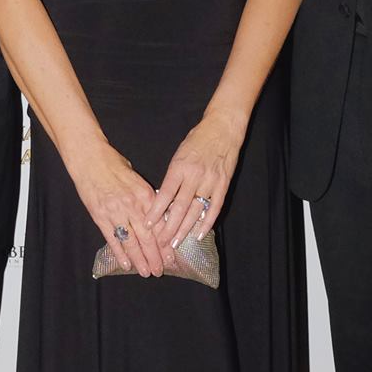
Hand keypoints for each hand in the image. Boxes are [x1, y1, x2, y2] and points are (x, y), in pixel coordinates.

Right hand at [69, 142, 162, 276]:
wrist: (89, 158)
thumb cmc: (113, 164)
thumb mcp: (136, 178)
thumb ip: (146, 197)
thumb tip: (156, 215)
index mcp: (145, 195)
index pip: (160, 225)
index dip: (166, 243)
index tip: (172, 256)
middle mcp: (133, 206)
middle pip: (148, 237)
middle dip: (156, 256)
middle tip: (161, 270)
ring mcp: (115, 212)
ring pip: (132, 242)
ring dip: (140, 259)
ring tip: (147, 272)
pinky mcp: (100, 216)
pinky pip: (112, 239)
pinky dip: (120, 253)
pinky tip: (126, 264)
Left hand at [151, 110, 245, 252]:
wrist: (222, 128)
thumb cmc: (197, 140)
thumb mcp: (178, 155)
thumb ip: (172, 177)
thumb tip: (163, 199)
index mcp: (179, 167)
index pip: (165, 194)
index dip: (156, 212)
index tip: (148, 225)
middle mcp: (194, 176)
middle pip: (179, 207)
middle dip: (169, 228)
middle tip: (160, 244)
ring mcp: (210, 181)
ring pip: (196, 211)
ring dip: (185, 229)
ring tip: (175, 243)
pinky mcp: (223, 184)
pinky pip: (214, 207)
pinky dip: (207, 222)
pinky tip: (199, 234)